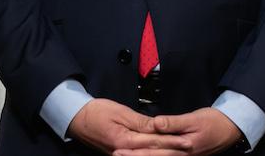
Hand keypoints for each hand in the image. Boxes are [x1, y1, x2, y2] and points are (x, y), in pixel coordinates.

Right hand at [66, 98, 189, 154]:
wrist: (75, 119)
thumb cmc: (97, 112)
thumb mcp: (120, 112)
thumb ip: (140, 122)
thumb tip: (158, 126)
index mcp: (124, 140)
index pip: (153, 141)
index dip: (171, 141)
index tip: (186, 140)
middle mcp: (122, 150)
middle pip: (152, 151)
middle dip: (171, 150)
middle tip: (189, 146)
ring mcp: (119, 153)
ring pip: (145, 155)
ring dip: (163, 153)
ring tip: (179, 150)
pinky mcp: (117, 152)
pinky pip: (137, 154)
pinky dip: (149, 154)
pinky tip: (160, 152)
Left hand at [114, 108, 242, 155]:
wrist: (231, 129)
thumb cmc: (214, 122)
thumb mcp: (194, 119)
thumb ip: (174, 123)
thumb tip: (155, 124)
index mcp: (182, 148)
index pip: (155, 150)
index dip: (136, 150)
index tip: (120, 148)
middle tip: (116, 154)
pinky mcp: (184, 155)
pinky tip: (144, 155)